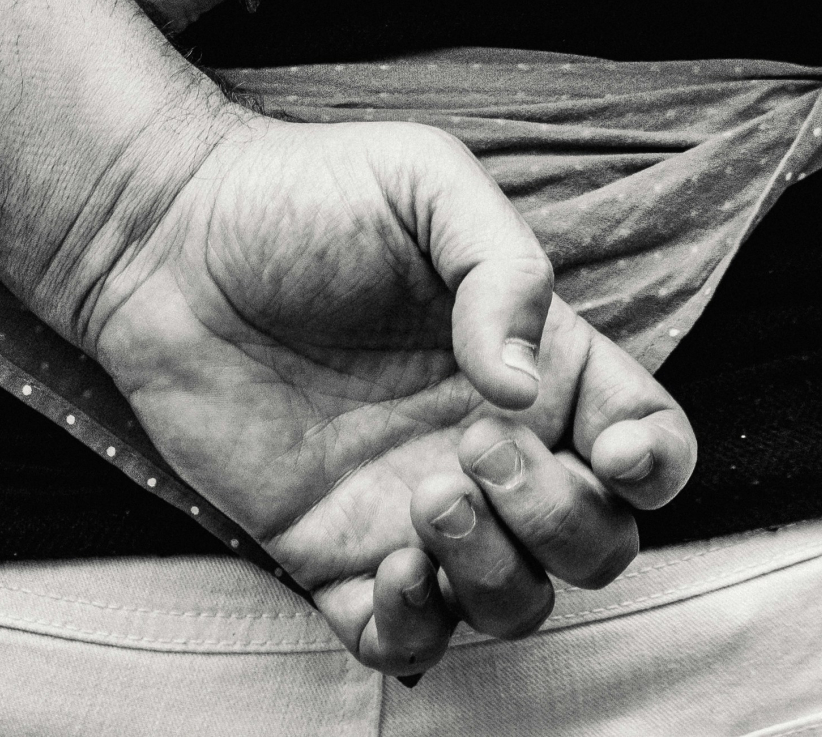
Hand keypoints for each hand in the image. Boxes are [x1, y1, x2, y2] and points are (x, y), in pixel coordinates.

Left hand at [0, 56, 696, 672]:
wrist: (167, 237)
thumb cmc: (304, 195)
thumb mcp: (425, 182)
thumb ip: (504, 268)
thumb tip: (526, 390)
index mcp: (538, 361)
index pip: (646, 442)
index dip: (654, 464)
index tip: (606, 447)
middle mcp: (491, 445)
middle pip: (598, 541)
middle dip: (564, 518)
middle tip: (476, 449)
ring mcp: (414, 509)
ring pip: (516, 602)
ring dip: (495, 572)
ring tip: (426, 498)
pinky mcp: (332, 554)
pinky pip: (407, 639)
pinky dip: (417, 626)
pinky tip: (385, 565)